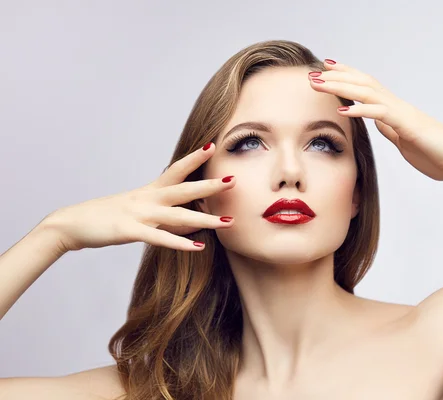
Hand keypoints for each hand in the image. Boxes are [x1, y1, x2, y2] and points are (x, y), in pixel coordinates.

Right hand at [41, 143, 234, 252]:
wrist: (71, 224)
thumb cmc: (106, 217)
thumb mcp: (136, 210)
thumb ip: (161, 213)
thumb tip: (187, 222)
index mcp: (148, 191)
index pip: (175, 170)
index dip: (194, 158)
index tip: (213, 146)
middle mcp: (147, 199)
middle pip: (184, 189)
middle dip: (209, 186)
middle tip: (233, 180)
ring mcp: (139, 214)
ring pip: (178, 216)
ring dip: (205, 219)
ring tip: (228, 222)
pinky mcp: (129, 231)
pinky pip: (160, 238)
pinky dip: (180, 243)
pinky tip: (198, 247)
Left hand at [308, 60, 442, 180]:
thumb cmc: (437, 154)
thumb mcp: (405, 141)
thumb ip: (391, 130)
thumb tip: (379, 123)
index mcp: (394, 112)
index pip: (366, 89)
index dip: (346, 78)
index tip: (326, 73)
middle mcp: (396, 107)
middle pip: (362, 84)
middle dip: (336, 77)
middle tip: (313, 73)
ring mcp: (402, 113)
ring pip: (367, 92)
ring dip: (341, 86)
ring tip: (319, 84)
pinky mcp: (408, 125)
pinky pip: (381, 113)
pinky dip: (361, 109)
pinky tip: (343, 109)